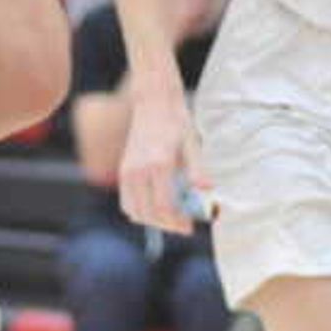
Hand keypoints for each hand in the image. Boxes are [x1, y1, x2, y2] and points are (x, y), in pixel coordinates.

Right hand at [118, 87, 196, 231]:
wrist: (153, 103)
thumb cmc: (176, 122)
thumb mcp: (192, 144)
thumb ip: (198, 169)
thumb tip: (207, 190)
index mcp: (159, 164)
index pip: (164, 207)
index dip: (177, 222)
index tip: (189, 227)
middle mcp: (139, 170)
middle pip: (148, 213)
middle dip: (167, 225)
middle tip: (183, 225)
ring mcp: (128, 171)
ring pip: (134, 211)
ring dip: (151, 220)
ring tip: (170, 218)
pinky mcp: (123, 170)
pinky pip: (126, 202)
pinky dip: (138, 211)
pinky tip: (155, 207)